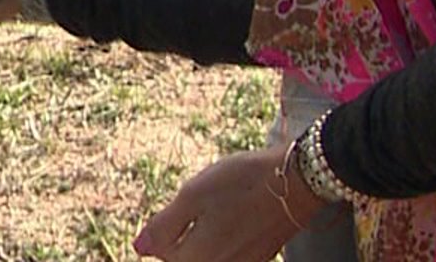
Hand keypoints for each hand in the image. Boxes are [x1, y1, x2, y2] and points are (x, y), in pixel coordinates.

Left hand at [132, 144, 328, 259]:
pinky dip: (225, 238)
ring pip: (207, 256)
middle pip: (186, 258)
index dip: (165, 225)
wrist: (297, 182)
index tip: (184, 204)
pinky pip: (229, 255)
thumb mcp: (193, 195)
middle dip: (185, 234)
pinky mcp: (259, 258)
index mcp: (198, 258)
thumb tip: (139, 248)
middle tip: (204, 205)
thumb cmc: (241, 183)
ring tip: (221, 209)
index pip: (163, 253)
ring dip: (204, 237)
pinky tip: (236, 216)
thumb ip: (164, 226)